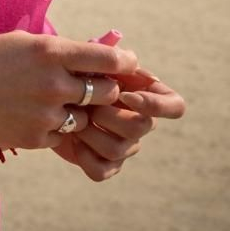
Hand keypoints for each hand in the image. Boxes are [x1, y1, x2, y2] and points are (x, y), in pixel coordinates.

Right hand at [0, 31, 138, 151]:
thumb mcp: (20, 40)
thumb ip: (56, 48)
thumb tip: (86, 52)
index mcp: (51, 52)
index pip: (109, 59)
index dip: (124, 62)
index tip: (126, 64)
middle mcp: (55, 83)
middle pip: (107, 92)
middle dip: (104, 89)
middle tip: (94, 87)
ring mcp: (47, 114)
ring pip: (86, 117)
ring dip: (79, 111)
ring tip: (55, 103)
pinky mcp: (37, 139)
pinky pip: (64, 135)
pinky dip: (57, 128)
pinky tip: (34, 117)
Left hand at [53, 73, 186, 181]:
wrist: (54, 95)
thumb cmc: (80, 73)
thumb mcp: (95, 60)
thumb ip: (113, 59)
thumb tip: (133, 61)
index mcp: (148, 96)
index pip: (175, 106)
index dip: (156, 105)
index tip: (126, 95)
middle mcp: (142, 123)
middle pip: (141, 128)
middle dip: (108, 114)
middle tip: (86, 103)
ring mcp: (126, 146)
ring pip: (117, 149)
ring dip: (90, 132)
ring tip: (74, 117)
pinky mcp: (106, 164)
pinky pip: (101, 171)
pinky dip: (83, 155)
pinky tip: (72, 138)